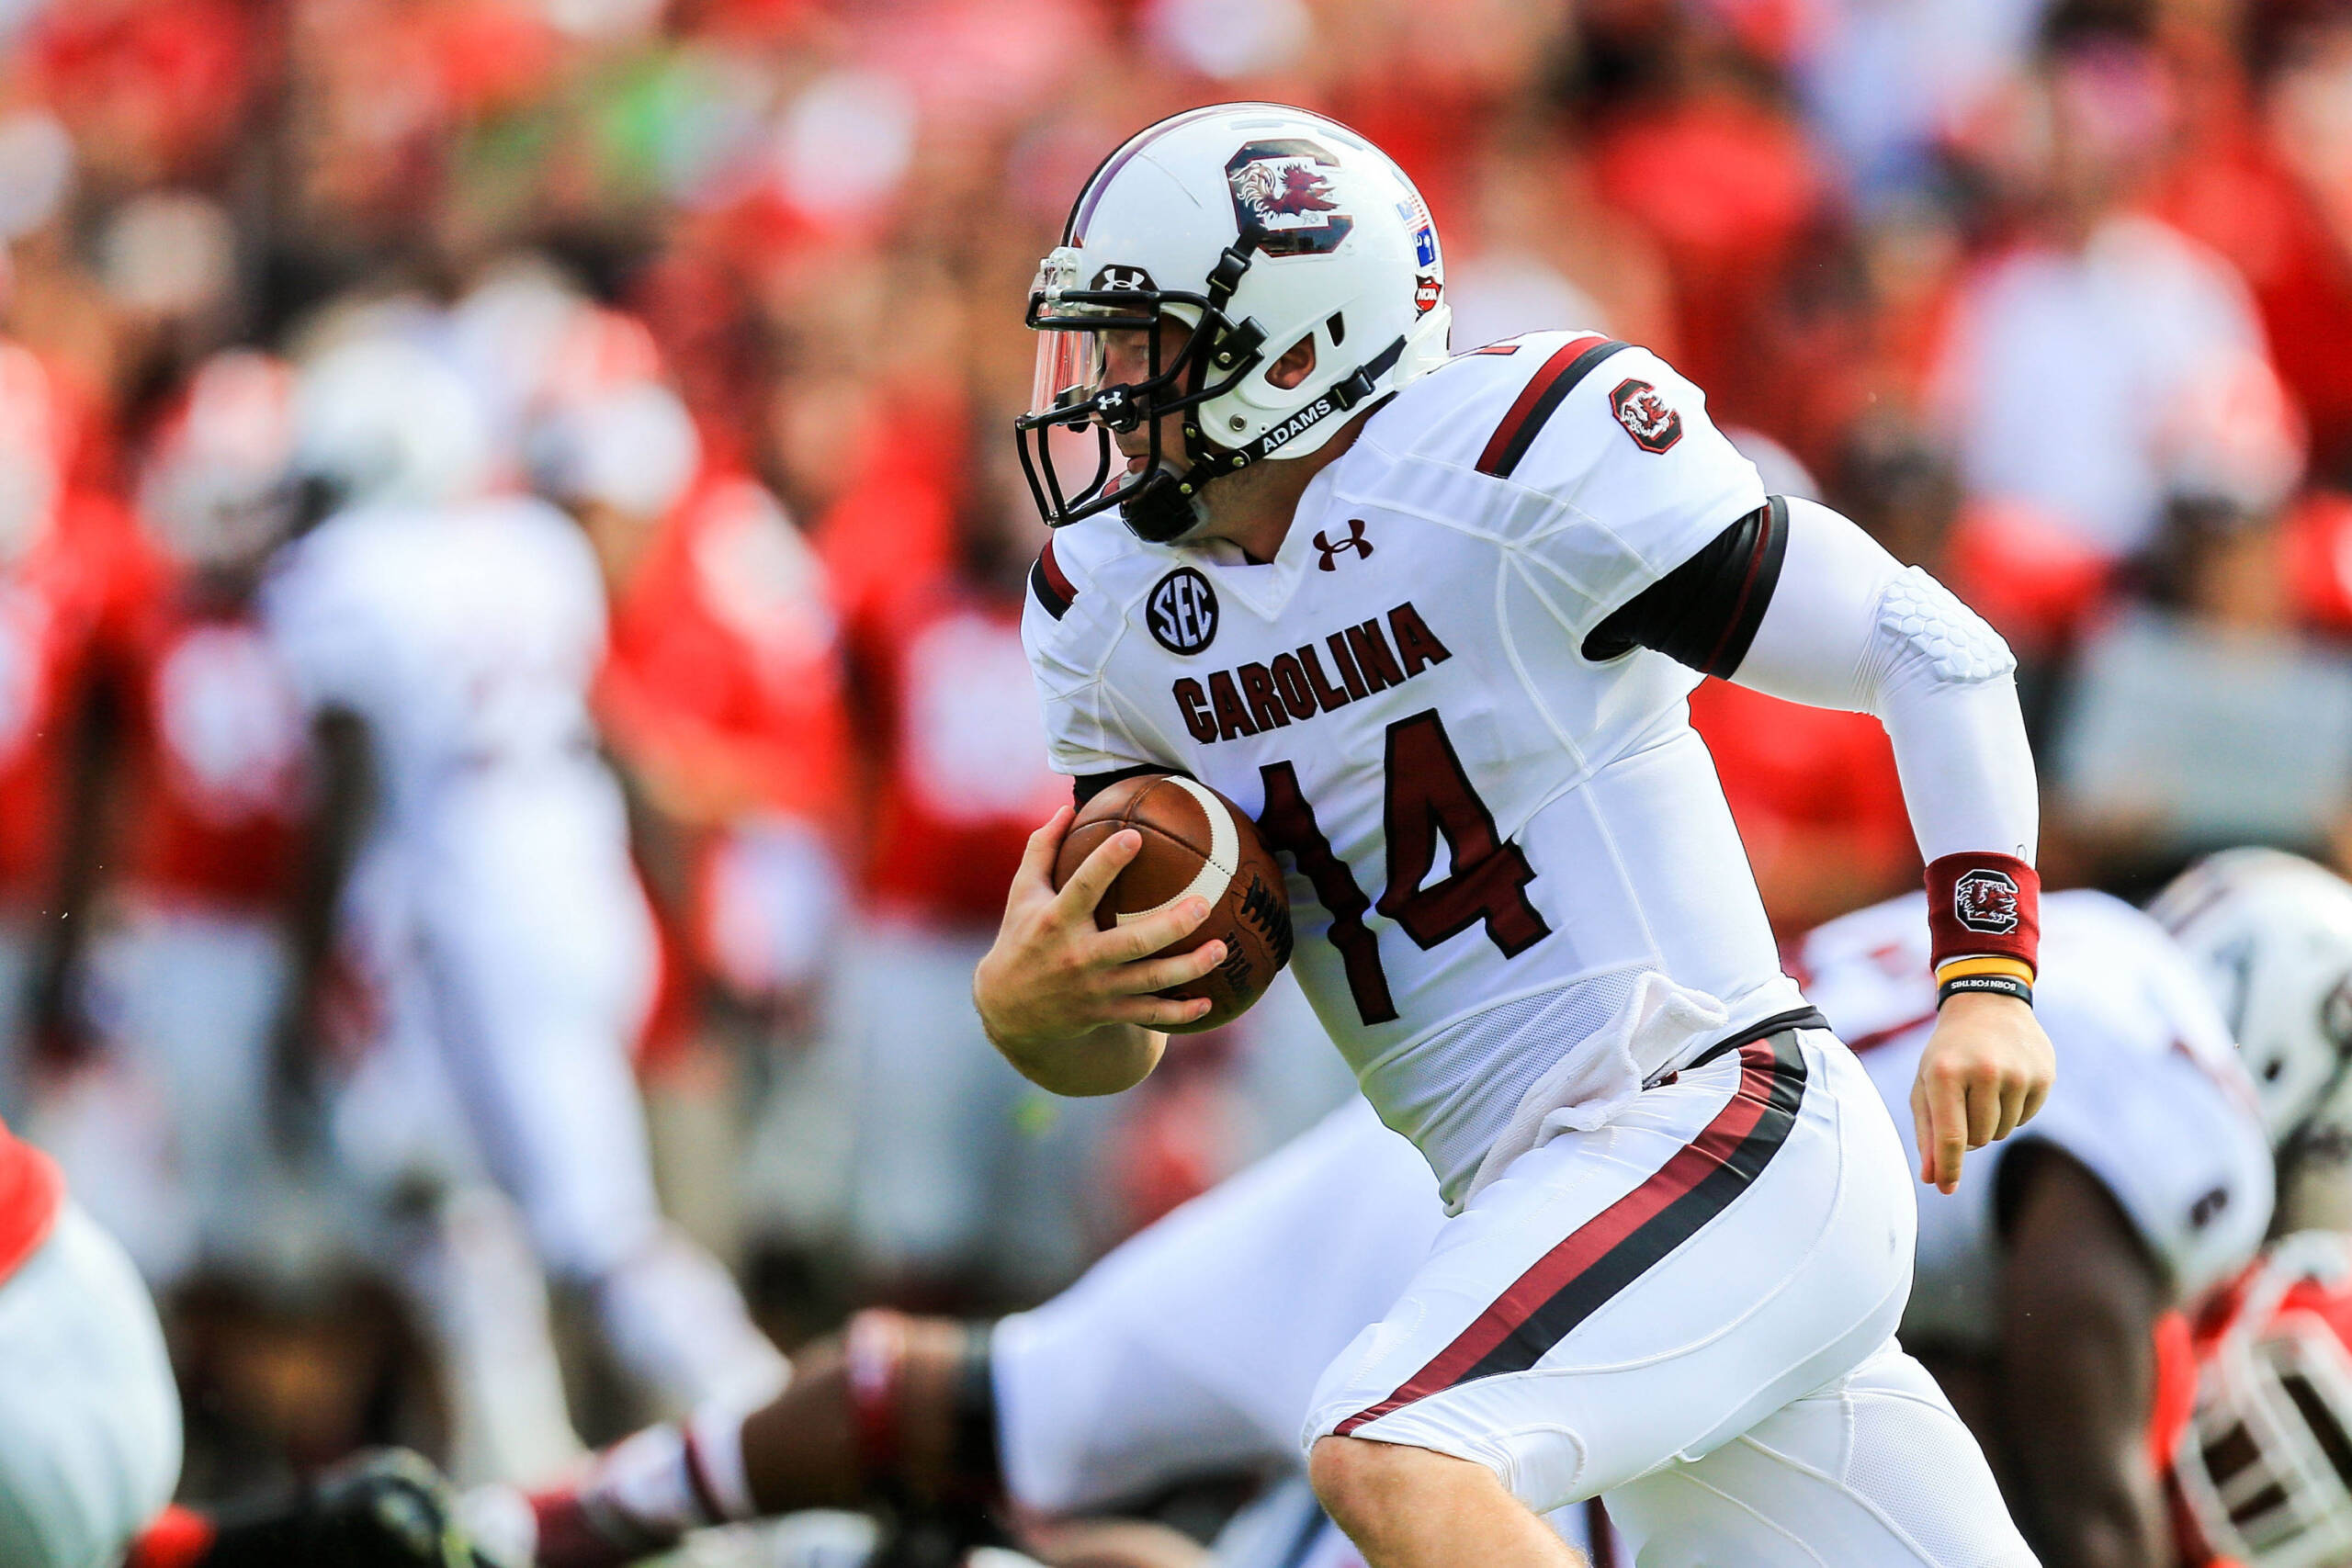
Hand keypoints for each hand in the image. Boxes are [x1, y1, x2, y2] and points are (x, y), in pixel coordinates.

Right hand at [973, 805, 1225, 1093]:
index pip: (1083, 887)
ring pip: (1149, 980)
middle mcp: (1077, 956)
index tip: (1135, 835)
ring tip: (1222, 948)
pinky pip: (1148, 1015)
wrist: (1009, 1010)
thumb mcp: (1022, 892)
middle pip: (1132, 942)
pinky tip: (1209, 1003)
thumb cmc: (1022, 937)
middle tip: (1204, 904)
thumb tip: (1068, 806)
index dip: (1107, 862)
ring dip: (1189, 967)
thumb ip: (1042, 848)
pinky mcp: (1106, 1012)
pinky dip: (1179, 1013)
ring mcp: (1095, 989)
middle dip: (1171, 925)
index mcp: (1056, 921)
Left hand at [1909, 991, 2053, 1193]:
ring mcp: (2018, 1073)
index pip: (1951, 1137)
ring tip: (1982, 1088)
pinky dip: (2012, 1111)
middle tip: (1962, 1102)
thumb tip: (1932, 1179)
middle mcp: (1985, 1072)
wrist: (1986, 1004)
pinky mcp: (2044, 1075)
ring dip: (1990, 1122)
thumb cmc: (1947, 1052)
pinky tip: (2005, 1083)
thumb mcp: (1926, 1084)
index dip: (1949, 1169)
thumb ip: (1927, 1132)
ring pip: (2002, 1132)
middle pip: (1978, 1140)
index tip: (1945, 1189)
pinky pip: (2025, 1118)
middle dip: (1967, 1133)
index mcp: (1947, 1073)